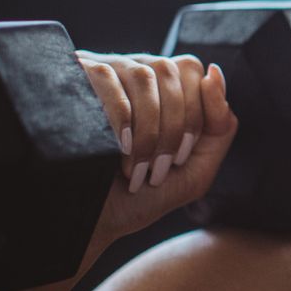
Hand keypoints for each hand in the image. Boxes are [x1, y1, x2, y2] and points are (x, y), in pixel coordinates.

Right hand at [74, 50, 237, 243]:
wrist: (84, 221)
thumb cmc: (140, 197)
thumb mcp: (195, 168)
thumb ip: (220, 126)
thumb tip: (215, 73)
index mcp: (160, 88)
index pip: (191, 69)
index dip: (196, 112)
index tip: (180, 157)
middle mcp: (130, 71)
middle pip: (170, 70)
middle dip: (173, 125)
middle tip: (159, 168)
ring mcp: (99, 72)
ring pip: (143, 76)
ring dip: (149, 130)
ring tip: (136, 170)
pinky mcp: (70, 80)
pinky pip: (106, 80)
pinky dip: (121, 120)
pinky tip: (117, 149)